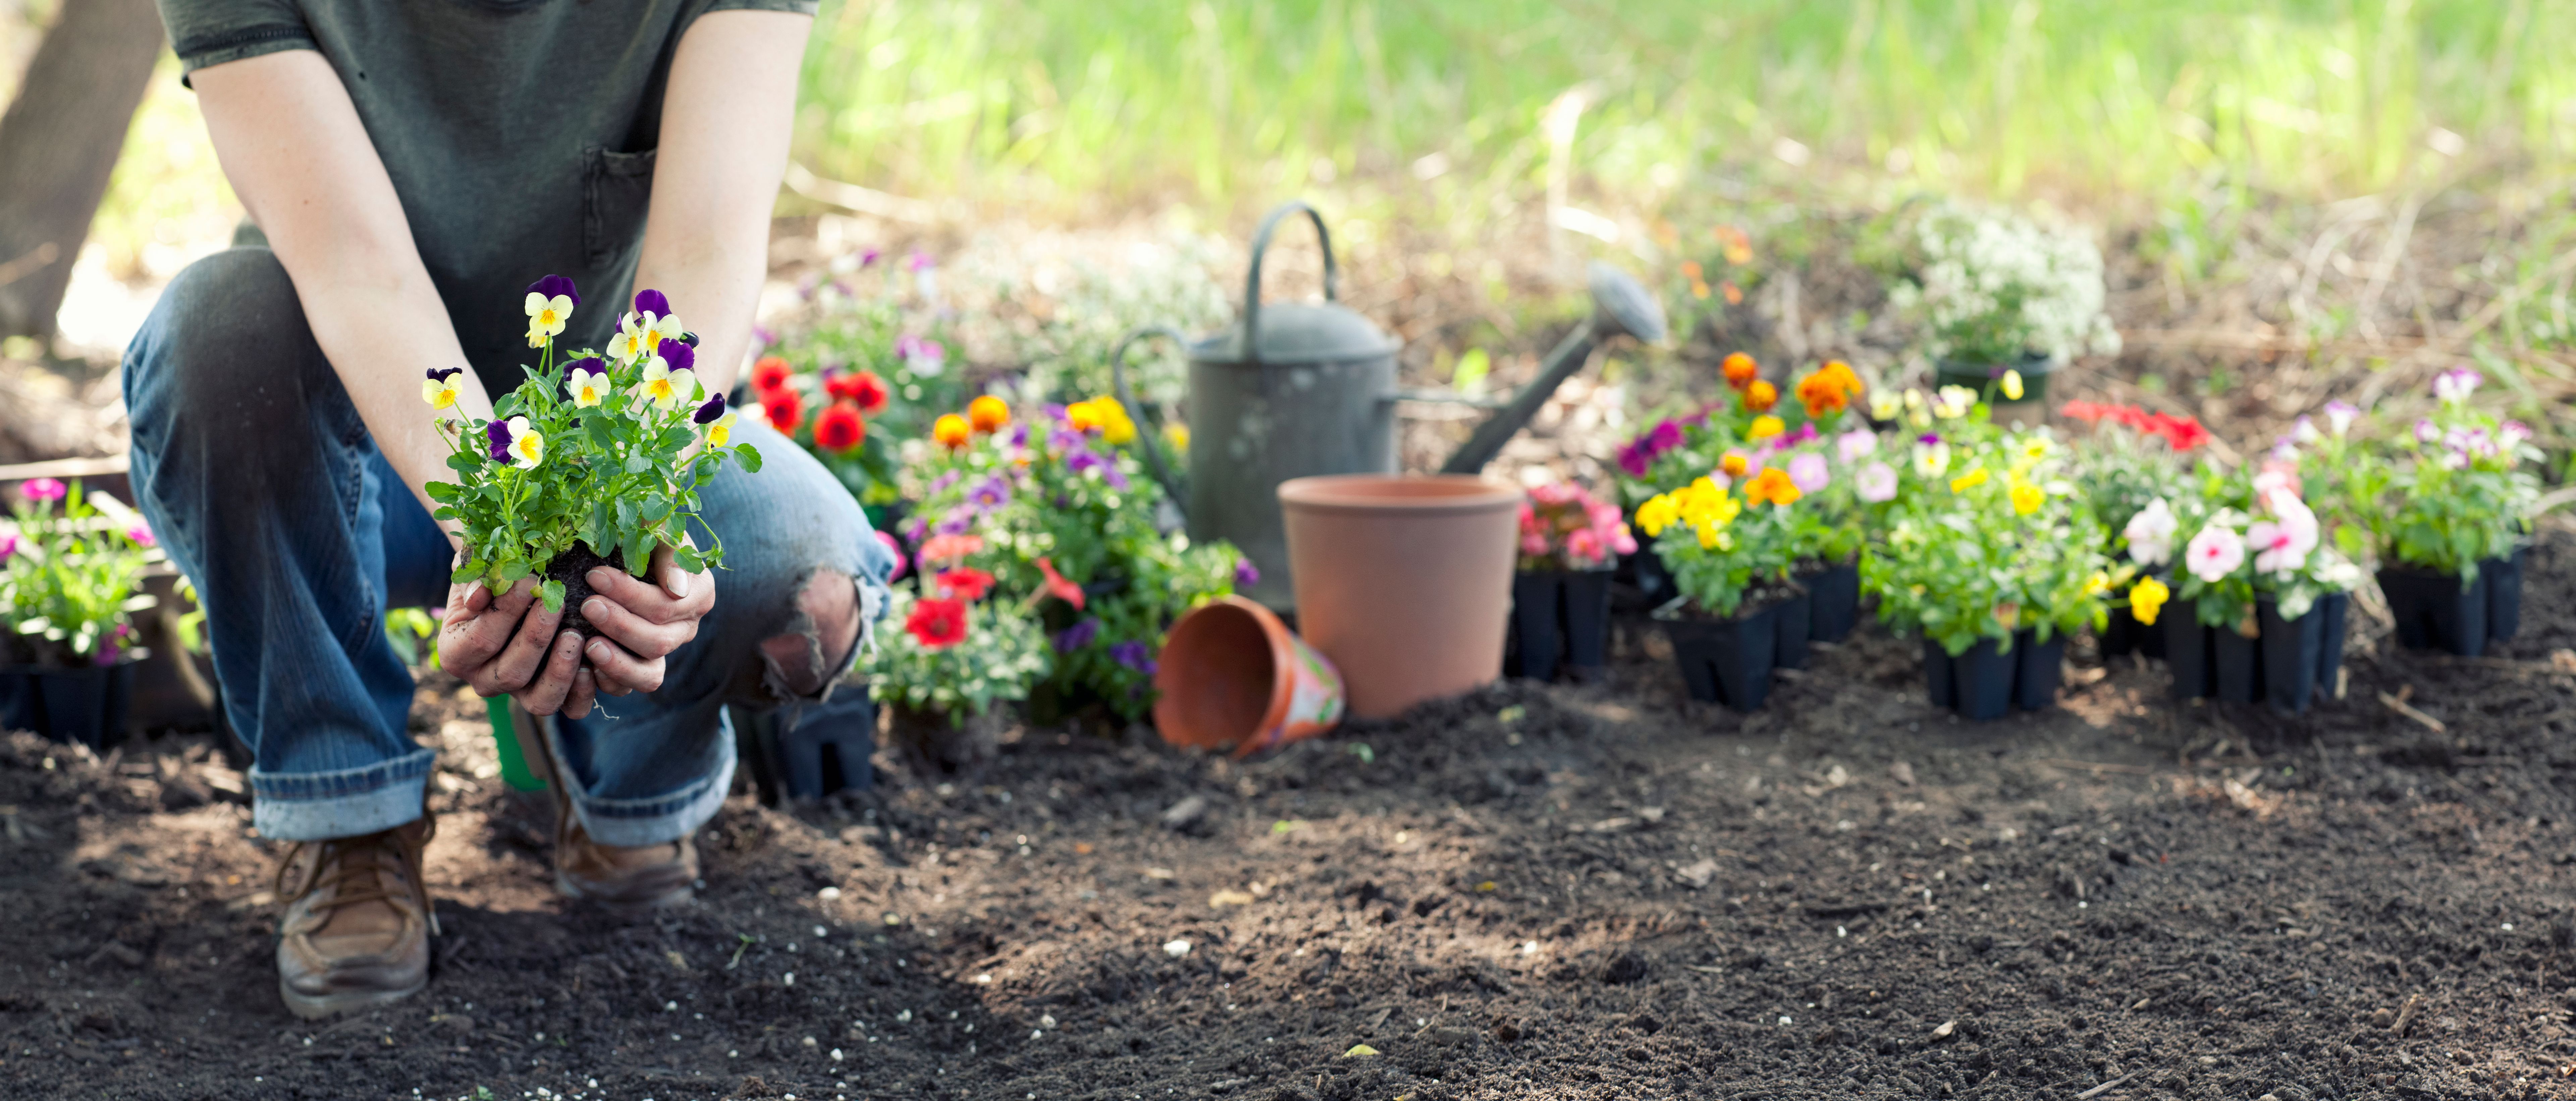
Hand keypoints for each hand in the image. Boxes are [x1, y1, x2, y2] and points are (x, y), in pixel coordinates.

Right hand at [436, 568, 595, 718]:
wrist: (510, 595)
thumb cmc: (490, 582)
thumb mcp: (473, 572)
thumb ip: (474, 580)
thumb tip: (480, 595)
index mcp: (457, 653)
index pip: (481, 639)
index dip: (506, 612)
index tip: (530, 582)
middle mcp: (484, 681)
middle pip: (511, 672)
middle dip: (536, 637)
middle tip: (556, 604)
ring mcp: (518, 694)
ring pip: (539, 700)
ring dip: (560, 668)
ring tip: (576, 635)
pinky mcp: (549, 697)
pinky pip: (568, 708)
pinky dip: (581, 692)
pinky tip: (592, 665)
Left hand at [574, 542, 716, 697]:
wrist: (630, 545)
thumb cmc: (642, 531)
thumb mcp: (658, 528)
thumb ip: (670, 550)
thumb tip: (676, 589)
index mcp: (698, 593)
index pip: (666, 605)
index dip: (629, 594)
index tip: (593, 574)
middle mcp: (686, 627)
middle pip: (658, 640)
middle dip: (620, 624)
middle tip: (586, 605)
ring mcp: (665, 650)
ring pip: (650, 673)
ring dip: (617, 662)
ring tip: (588, 645)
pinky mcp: (643, 666)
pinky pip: (632, 686)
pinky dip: (611, 680)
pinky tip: (587, 664)